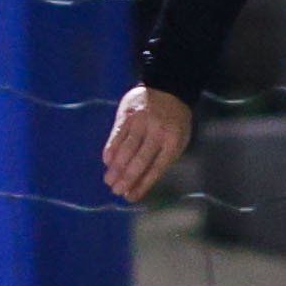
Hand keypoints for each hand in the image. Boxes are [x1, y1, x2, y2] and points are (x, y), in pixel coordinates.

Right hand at [100, 85, 193, 205]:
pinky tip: (107, 161)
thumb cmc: (174, 122)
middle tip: (116, 191)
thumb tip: (143, 184)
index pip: (156, 168)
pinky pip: (117, 135)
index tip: (131, 197)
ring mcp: (142, 122)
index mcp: (173, 141)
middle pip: (139, 160)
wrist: (169, 88)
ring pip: (126, 149)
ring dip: (116, 167)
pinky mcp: (128, 114)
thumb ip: (164, 159)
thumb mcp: (179, 139)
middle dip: (127, 178)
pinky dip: (111, 149)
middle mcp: (158, 132)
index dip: (143, 184)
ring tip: (109, 181)